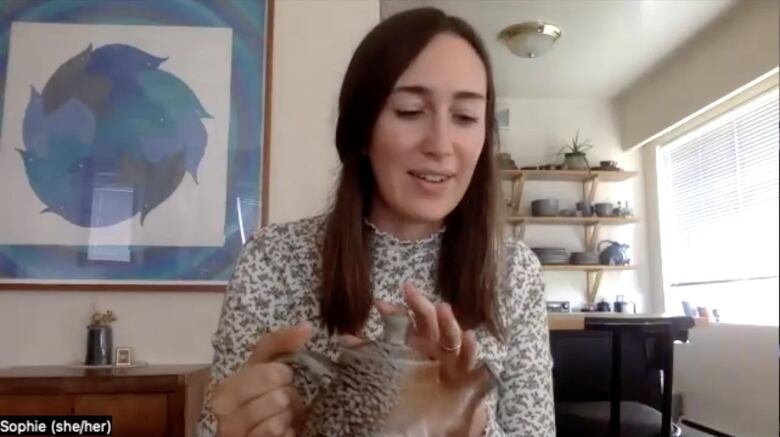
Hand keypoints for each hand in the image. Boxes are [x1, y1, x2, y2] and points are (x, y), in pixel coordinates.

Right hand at [211, 324, 310, 436]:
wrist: (253, 429)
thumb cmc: (262, 395)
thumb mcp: (267, 366)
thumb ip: (282, 343)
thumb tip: (307, 327)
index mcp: (226, 388)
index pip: (272, 372)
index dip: (283, 374)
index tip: (281, 377)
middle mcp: (224, 412)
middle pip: (279, 397)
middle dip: (287, 398)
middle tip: (280, 400)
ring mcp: (234, 433)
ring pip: (278, 421)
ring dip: (287, 418)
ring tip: (280, 416)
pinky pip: (278, 436)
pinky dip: (286, 433)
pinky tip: (280, 430)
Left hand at [377, 284, 485, 434]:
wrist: (437, 423)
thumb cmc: (414, 394)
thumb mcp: (388, 373)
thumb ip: (370, 355)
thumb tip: (344, 338)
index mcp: (415, 344)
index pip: (406, 321)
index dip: (394, 311)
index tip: (379, 304)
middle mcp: (434, 347)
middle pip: (429, 322)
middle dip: (420, 305)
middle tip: (409, 290)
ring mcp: (451, 359)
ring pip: (451, 336)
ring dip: (448, 322)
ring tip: (443, 308)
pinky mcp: (466, 375)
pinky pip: (470, 360)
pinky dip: (470, 348)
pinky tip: (469, 336)